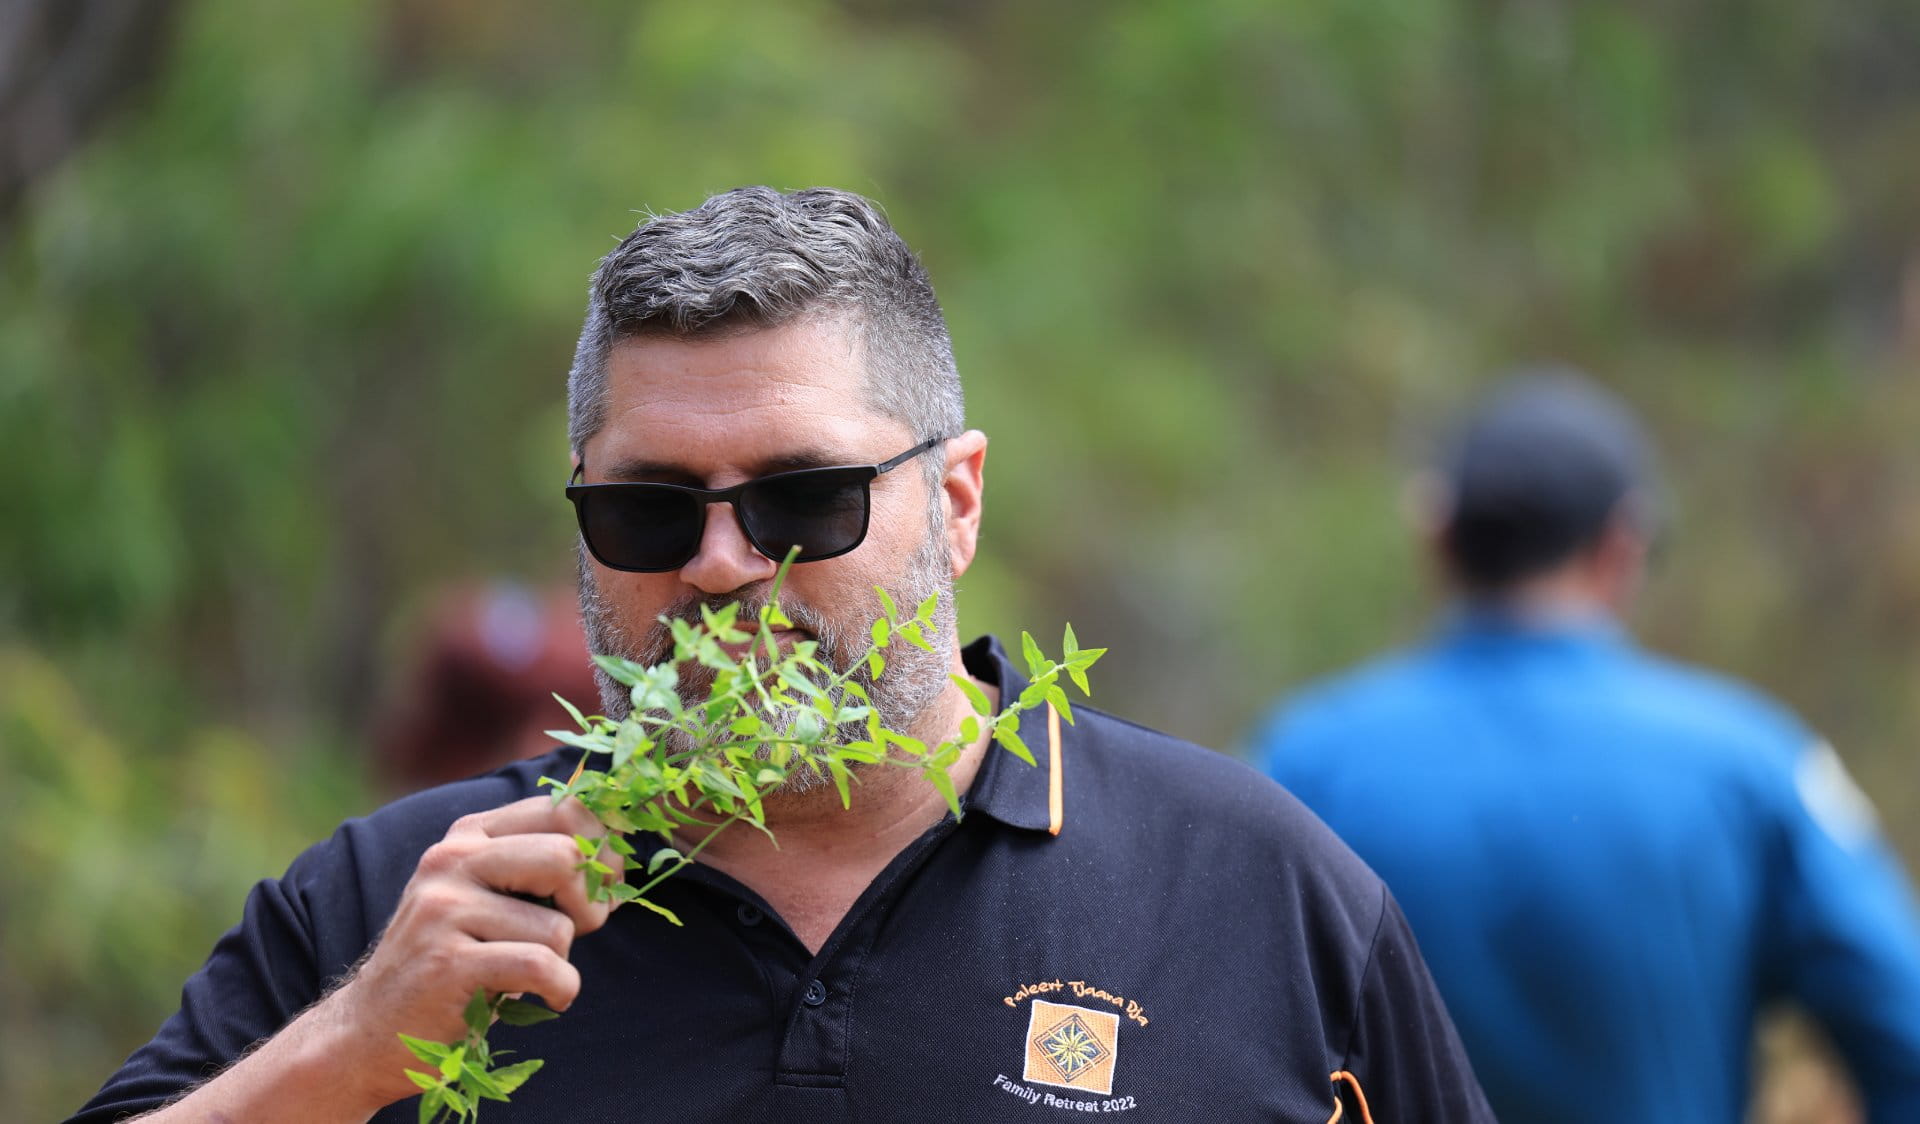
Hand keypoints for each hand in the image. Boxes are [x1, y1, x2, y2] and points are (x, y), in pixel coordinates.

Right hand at [323, 795, 621, 1108]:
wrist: (371, 1030)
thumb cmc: (454, 961)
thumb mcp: (488, 897)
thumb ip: (538, 866)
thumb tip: (618, 851)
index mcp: (469, 835)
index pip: (563, 809)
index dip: (602, 848)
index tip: (606, 882)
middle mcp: (452, 861)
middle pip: (567, 856)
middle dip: (593, 901)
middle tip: (586, 929)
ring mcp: (445, 911)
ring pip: (557, 926)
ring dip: (563, 960)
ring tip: (536, 973)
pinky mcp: (448, 964)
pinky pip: (541, 967)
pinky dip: (560, 989)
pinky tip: (547, 998)